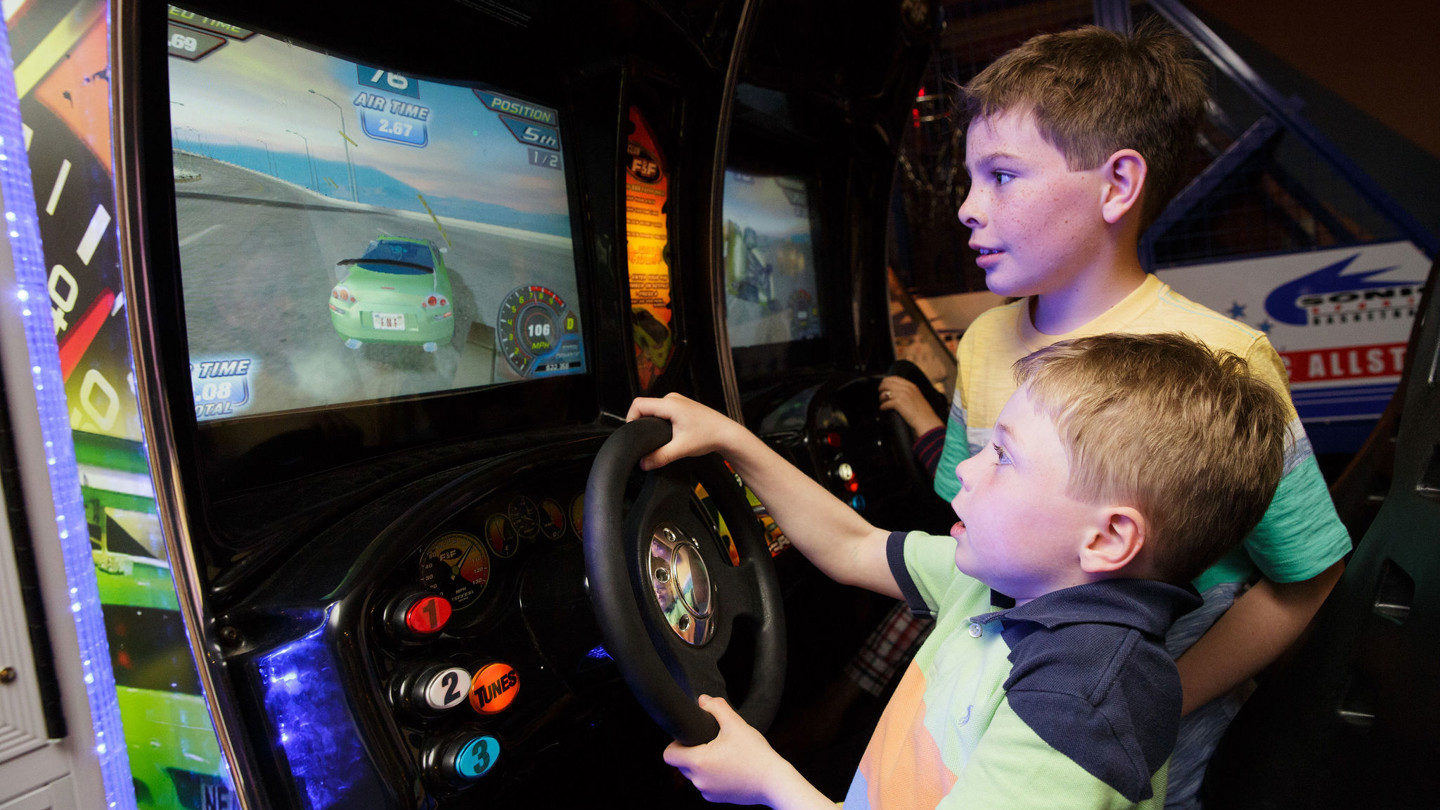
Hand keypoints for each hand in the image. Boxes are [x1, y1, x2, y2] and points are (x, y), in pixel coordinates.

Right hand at [626, 393, 744, 470]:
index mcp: (670, 404)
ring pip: (653, 409)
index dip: (630, 418)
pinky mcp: (681, 406)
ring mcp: (677, 401)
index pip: (638, 404)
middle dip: (641, 422)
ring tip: (657, 436)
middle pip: (644, 406)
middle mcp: (672, 399)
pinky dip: (659, 421)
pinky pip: (662, 411)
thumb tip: (644, 463)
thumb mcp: (681, 449)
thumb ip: (660, 456)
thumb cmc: (709, 436)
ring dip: (651, 422)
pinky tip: (666, 433)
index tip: (634, 433)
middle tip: (645, 439)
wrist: (727, 434)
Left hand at [663, 695, 790, 806]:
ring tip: (723, 754)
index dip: (676, 742)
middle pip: (681, 763)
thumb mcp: (735, 724)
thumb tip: (702, 700)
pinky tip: (730, 766)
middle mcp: (698, 780)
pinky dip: (713, 775)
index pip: (669, 754)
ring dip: (702, 764)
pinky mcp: (717, 798)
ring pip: (694, 774)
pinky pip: (706, 784)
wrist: (774, 782)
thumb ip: (716, 707)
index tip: (692, 735)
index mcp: (698, 762)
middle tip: (711, 741)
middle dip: (691, 751)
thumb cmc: (756, 754)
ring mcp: (707, 792)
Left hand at [878, 375, 943, 435]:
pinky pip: (885, 403)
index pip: (894, 378)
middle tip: (880, 394)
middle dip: (881, 388)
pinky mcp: (898, 403)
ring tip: (882, 402)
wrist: (926, 420)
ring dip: (881, 398)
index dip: (886, 381)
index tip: (883, 385)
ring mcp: (902, 395)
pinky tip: (883, 408)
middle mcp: (906, 388)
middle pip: (887, 383)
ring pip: (885, 393)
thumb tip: (896, 392)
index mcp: (911, 385)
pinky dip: (883, 406)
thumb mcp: (917, 396)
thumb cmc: (922, 412)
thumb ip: (908, 392)